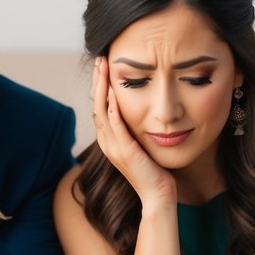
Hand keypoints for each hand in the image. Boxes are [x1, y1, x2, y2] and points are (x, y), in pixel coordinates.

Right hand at [90, 57, 175, 207]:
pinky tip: (113, 91)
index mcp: (110, 141)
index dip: (101, 86)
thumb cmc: (156, 172)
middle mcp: (107, 143)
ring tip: (103, 67)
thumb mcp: (144, 145)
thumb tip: (145, 113)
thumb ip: (138, 130)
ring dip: (101, 87)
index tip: (105, 67)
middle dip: (98, 81)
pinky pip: (114, 124)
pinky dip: (111, 106)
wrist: (158, 195)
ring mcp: (113, 147)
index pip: (100, 108)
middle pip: (96, 105)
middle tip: (100, 59)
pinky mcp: (124, 151)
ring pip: (101, 111)